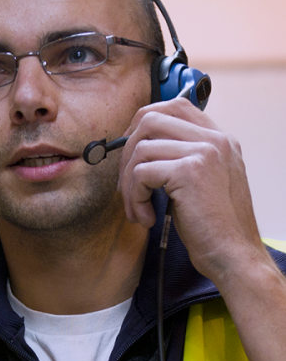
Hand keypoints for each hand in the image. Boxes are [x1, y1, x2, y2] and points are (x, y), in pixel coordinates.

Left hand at [118, 98, 264, 288]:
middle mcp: (215, 139)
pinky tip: (147, 218)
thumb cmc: (215, 229)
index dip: (143, 124)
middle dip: (127, 152)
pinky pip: (141, 173)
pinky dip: (134, 198)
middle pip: (151, 118)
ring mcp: (203, 152)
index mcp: (220, 140)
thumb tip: (141, 153)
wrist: (234, 255)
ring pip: (141, 148)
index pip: (175, 105)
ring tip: (137, 210)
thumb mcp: (205, 185)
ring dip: (128, 183)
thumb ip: (185, 161)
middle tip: (126, 186)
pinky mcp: (189, 172)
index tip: (132, 154)